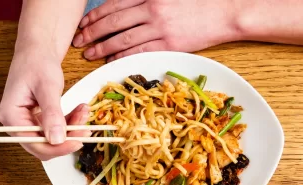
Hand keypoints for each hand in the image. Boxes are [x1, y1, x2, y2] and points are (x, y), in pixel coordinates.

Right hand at [0, 46, 88, 160]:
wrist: (38, 51)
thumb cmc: (37, 62)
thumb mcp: (47, 87)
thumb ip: (51, 114)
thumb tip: (56, 139)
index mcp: (11, 116)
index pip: (33, 143)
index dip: (56, 148)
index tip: (77, 142)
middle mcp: (15, 123)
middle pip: (42, 145)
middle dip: (66, 139)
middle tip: (85, 129)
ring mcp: (26, 123)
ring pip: (52, 139)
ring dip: (71, 129)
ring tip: (84, 112)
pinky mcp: (37, 121)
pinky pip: (55, 130)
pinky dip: (69, 123)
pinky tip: (79, 110)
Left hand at [73, 0, 238, 60]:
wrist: (224, 12)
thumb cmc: (197, 2)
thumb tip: (123, 6)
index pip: (114, 5)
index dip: (95, 16)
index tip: (82, 24)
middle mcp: (151, 9)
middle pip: (113, 22)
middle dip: (92, 32)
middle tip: (78, 41)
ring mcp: (159, 28)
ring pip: (123, 39)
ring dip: (103, 47)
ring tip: (89, 54)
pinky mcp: (169, 44)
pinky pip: (140, 52)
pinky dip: (123, 57)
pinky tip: (111, 61)